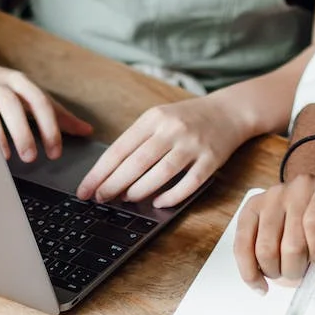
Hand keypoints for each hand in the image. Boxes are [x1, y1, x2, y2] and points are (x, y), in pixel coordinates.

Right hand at [0, 63, 91, 162]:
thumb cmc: (3, 89)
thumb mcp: (30, 97)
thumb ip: (57, 114)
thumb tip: (86, 130)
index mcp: (23, 83)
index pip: (41, 102)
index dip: (50, 127)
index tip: (55, 152)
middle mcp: (3, 84)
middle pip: (17, 104)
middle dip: (26, 132)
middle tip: (33, 158)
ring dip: (4, 132)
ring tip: (11, 157)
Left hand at [75, 95, 247, 206]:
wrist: (229, 111)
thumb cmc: (187, 118)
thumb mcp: (159, 118)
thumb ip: (138, 141)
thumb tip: (111, 173)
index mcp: (154, 118)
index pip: (120, 148)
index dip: (100, 172)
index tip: (85, 189)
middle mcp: (173, 129)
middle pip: (137, 162)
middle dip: (113, 184)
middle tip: (100, 198)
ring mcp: (193, 144)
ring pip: (161, 173)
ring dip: (139, 190)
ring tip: (125, 199)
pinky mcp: (211, 159)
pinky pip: (189, 183)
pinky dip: (172, 196)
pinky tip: (159, 203)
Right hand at [233, 172, 314, 293]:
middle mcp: (300, 185)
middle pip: (291, 243)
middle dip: (299, 269)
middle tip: (307, 272)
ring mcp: (273, 195)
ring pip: (266, 248)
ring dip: (277, 272)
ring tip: (289, 271)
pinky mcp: (252, 208)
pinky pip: (242, 245)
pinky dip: (251, 272)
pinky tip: (261, 284)